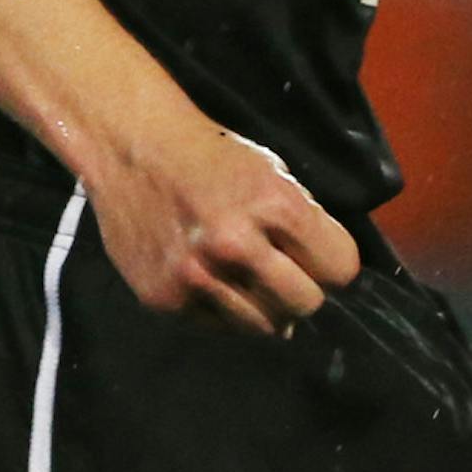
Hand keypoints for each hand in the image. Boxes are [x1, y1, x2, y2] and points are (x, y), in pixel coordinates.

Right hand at [85, 110, 360, 340]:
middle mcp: (234, 243)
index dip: (331, 260)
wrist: (131, 145)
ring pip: (266, 326)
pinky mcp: (165, 297)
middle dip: (303, 287)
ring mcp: (196, 275)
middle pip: (307, 304)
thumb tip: (322, 284)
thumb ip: (301, 223)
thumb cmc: (208, 155)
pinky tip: (209, 274)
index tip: (316, 255)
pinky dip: (223, 307)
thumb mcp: (269, 170)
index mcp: (271, 202)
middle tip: (282, 268)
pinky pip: (220, 326)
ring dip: (264, 305)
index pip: (340, 268)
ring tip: (245, 274)